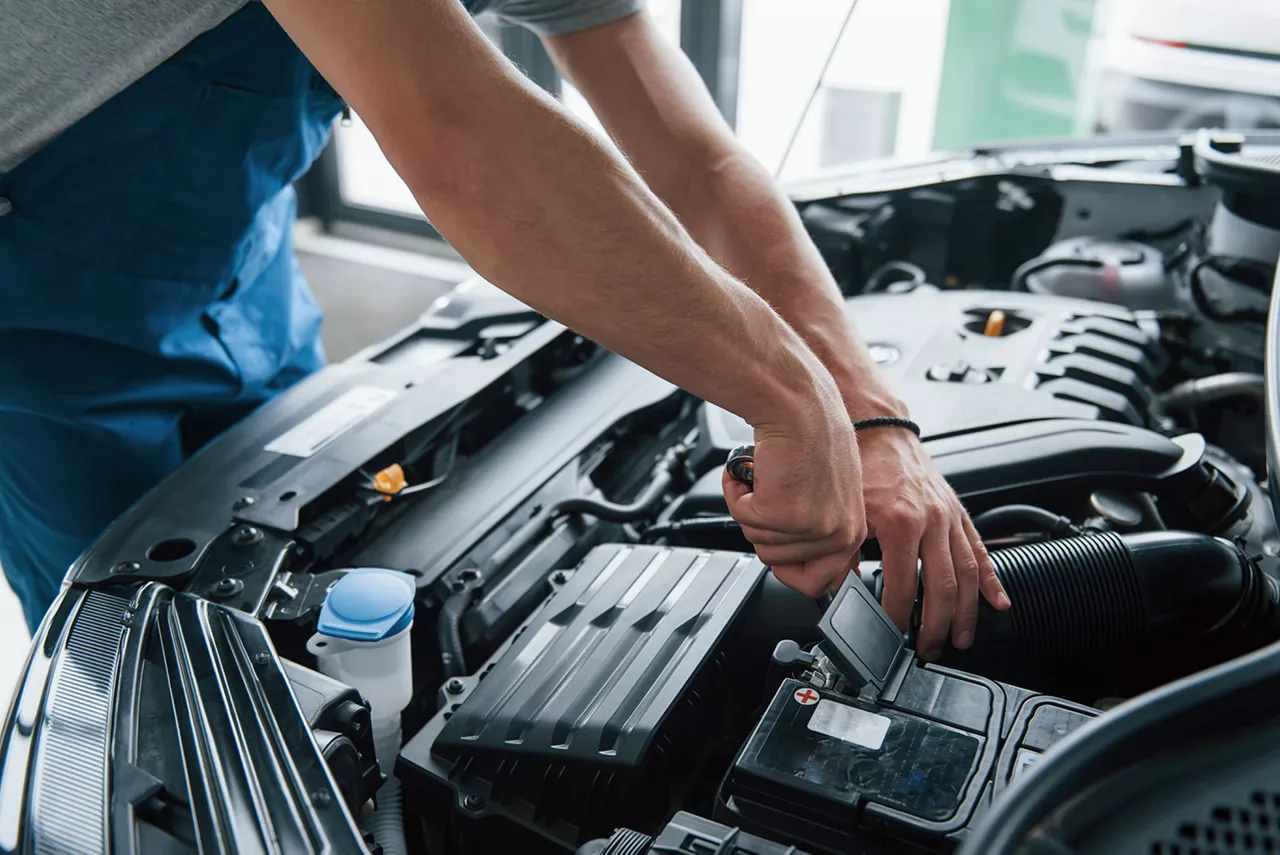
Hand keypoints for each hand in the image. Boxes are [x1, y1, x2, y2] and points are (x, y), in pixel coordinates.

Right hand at [722, 398, 866, 597]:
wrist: (798, 404)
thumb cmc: (811, 437)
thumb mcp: (829, 496)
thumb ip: (819, 532)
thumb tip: (798, 566)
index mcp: (852, 533)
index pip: (818, 583)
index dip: (789, 568)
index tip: (778, 549)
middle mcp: (838, 535)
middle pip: (777, 562)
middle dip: (764, 529)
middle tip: (774, 494)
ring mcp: (811, 527)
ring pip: (757, 541)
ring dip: (751, 508)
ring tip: (768, 478)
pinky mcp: (782, 514)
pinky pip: (742, 518)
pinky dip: (738, 493)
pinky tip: (755, 471)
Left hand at [858, 427, 1009, 659]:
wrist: (879, 428)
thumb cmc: (860, 465)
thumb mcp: (846, 512)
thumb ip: (842, 555)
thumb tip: (837, 592)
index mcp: (901, 523)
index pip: (903, 586)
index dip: (897, 617)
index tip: (890, 635)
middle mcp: (932, 520)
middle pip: (942, 587)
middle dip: (937, 625)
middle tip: (928, 649)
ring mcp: (949, 517)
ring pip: (967, 573)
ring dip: (968, 612)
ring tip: (963, 639)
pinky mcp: (959, 512)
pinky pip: (980, 550)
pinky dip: (991, 579)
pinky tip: (999, 602)